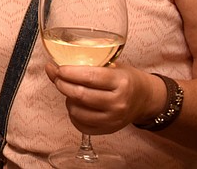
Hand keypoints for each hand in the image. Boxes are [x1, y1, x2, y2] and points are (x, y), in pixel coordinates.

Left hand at [45, 63, 159, 134]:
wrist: (145, 99)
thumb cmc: (125, 79)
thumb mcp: (110, 65)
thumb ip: (83, 66)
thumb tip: (51, 68)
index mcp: (121, 82)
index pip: (90, 77)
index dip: (69, 72)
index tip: (59, 68)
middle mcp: (119, 103)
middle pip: (80, 95)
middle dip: (63, 84)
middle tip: (58, 78)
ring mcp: (113, 119)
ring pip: (77, 111)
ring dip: (68, 99)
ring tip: (72, 91)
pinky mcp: (108, 130)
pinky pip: (80, 125)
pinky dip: (73, 114)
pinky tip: (77, 105)